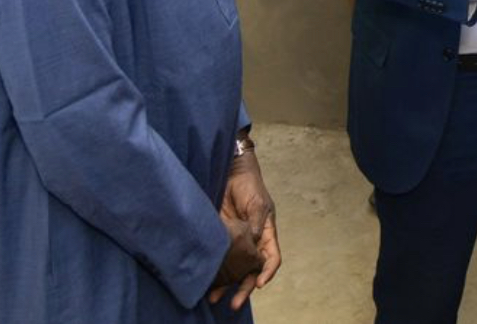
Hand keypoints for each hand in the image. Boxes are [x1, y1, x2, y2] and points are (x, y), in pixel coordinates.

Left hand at [210, 153, 280, 308]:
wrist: (230, 172)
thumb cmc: (249, 185)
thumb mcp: (257, 203)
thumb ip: (257, 223)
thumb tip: (254, 242)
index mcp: (266, 234)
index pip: (271, 258)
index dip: (267, 272)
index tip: (258, 284)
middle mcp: (252, 242)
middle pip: (250, 271)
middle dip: (243, 289)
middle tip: (234, 304)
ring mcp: (236, 242)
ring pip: (233, 269)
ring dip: (226, 285)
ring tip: (214, 298)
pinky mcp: (220, 238)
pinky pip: (218, 258)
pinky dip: (214, 271)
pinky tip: (205, 281)